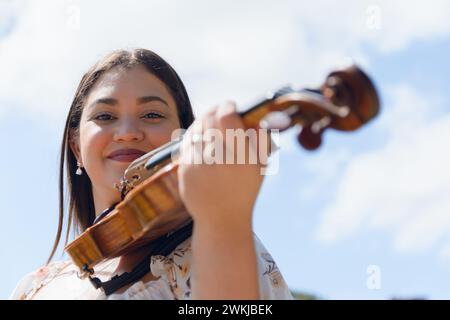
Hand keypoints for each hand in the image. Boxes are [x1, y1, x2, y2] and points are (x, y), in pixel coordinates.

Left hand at [177, 101, 265, 227]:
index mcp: (239, 156)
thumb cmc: (244, 190)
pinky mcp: (183, 169)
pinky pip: (186, 143)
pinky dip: (194, 137)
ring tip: (212, 125)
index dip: (228, 106)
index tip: (231, 106)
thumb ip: (260, 138)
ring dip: (203, 122)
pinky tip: (202, 140)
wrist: (221, 219)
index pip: (226, 116)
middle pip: (208, 118)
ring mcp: (197, 164)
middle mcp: (217, 158)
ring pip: (195, 128)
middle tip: (220, 112)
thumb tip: (254, 115)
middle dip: (214, 111)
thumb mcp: (259, 166)